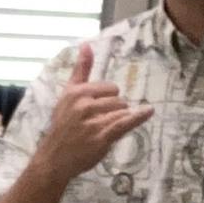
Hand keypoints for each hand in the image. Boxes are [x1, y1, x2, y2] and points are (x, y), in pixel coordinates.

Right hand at [36, 44, 151, 181]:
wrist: (54, 158)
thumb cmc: (62, 126)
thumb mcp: (67, 95)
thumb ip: (81, 70)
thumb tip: (87, 44)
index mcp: (76, 92)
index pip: (109, 88)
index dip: (107, 99)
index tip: (97, 110)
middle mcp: (84, 105)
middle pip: (118, 100)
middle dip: (114, 111)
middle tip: (97, 124)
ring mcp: (93, 122)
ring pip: (121, 112)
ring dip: (118, 120)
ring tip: (102, 131)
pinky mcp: (102, 137)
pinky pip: (125, 123)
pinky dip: (138, 117)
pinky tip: (149, 111)